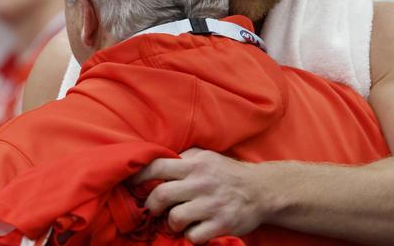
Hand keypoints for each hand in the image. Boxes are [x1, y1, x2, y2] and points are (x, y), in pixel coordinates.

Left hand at [133, 148, 263, 243]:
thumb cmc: (228, 174)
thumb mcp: (208, 157)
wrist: (262, 190)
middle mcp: (202, 182)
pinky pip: (193, 236)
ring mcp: (212, 204)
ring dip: (172, 222)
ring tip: (179, 219)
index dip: (140, 176)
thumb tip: (156, 162)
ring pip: (175, 218)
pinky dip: (191, 235)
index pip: (159, 166)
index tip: (132, 184)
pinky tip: (197, 228)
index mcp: (197, 164)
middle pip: (162, 195)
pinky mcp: (221, 223)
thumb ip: (184, 158)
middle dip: (152, 205)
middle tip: (154, 209)